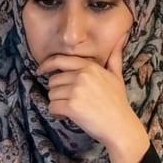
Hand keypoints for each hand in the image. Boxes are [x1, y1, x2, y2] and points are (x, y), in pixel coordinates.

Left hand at [37, 42, 150, 162]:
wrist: (121, 126)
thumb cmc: (118, 102)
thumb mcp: (117, 76)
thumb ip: (114, 57)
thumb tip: (122, 35)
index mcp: (90, 67)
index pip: (60, 60)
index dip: (47, 65)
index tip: (40, 71)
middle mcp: (82, 76)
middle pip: (53, 80)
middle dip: (57, 91)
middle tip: (68, 100)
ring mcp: (76, 91)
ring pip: (51, 94)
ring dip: (57, 103)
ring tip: (71, 109)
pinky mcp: (71, 107)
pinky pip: (52, 107)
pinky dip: (56, 113)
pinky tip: (66, 116)